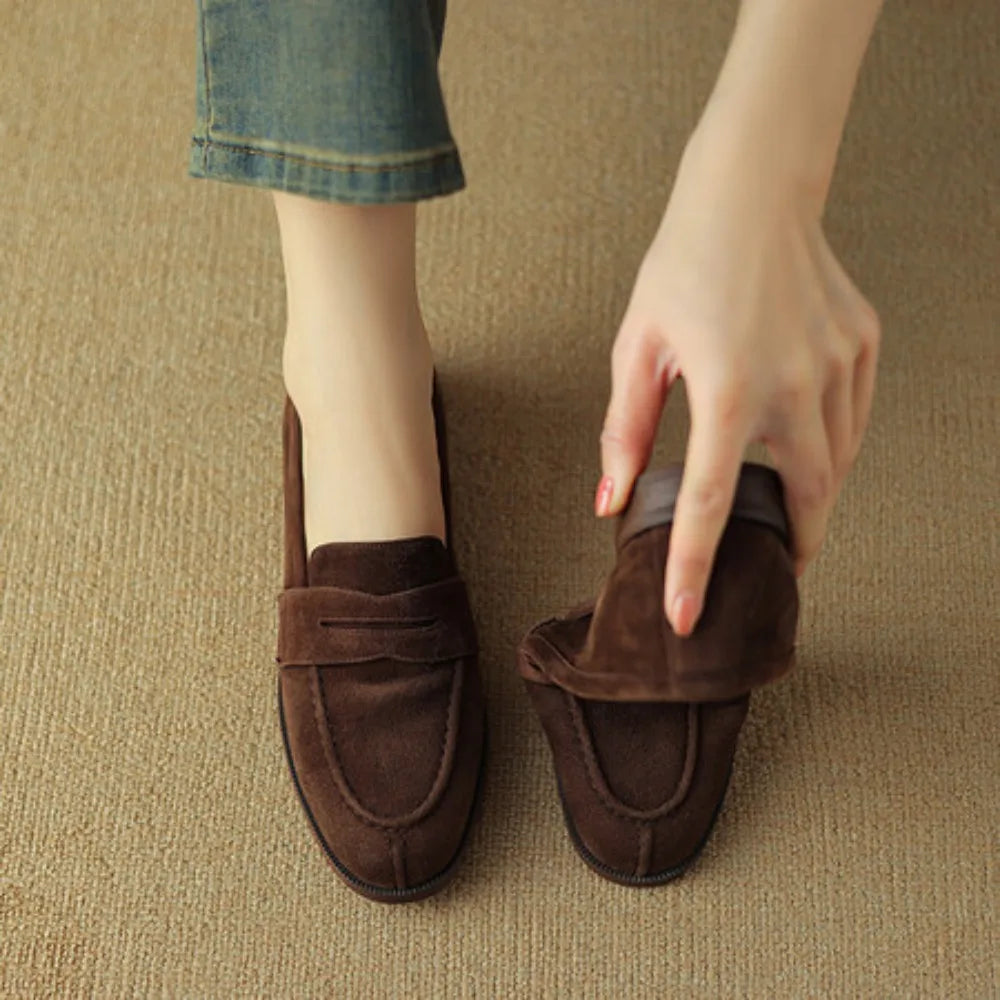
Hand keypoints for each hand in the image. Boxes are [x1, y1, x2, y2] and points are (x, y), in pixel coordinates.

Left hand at [596, 119, 880, 635]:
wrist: (751, 192)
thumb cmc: (685, 263)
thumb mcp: (638, 347)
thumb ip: (624, 430)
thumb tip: (612, 498)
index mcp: (728, 391)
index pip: (710, 505)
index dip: (696, 569)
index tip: (687, 617)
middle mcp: (795, 384)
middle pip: (804, 500)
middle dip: (792, 546)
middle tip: (771, 570)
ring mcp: (839, 364)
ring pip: (840, 462)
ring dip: (813, 497)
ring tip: (786, 513)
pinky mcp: (863, 344)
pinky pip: (855, 417)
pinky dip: (835, 446)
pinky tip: (809, 447)